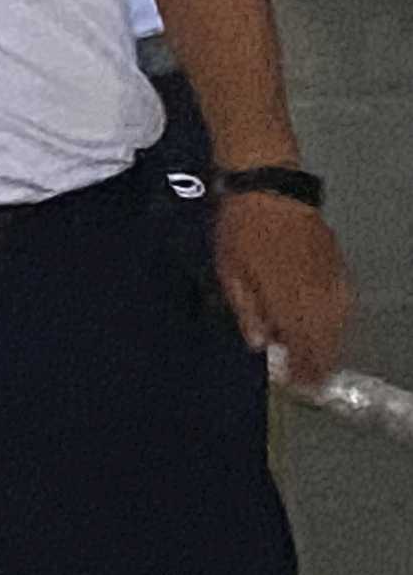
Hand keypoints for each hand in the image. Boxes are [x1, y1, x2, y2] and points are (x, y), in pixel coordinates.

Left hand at [215, 192, 351, 384]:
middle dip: (319, 363)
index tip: (298, 386)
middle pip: (327, 341)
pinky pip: (344, 303)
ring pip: (340, 325)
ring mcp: (333, 280)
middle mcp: (319, 297)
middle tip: (311, 382)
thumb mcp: (230, 273)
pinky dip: (336, 320)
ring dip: (330, 345)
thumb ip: (247, 312)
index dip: (302, 371)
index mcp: (291, 302)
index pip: (304, 349)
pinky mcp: (339, 265)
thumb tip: (261, 344)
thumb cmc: (240, 231)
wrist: (269, 188)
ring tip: (318, 360)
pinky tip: (326, 325)